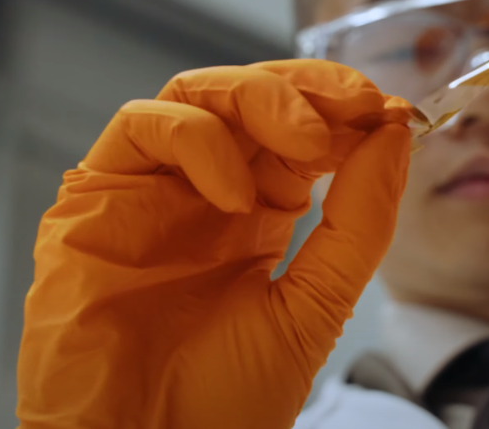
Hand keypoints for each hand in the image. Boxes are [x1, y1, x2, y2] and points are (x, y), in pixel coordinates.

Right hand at [17, 61, 412, 428]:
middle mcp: (200, 191)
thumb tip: (395, 135)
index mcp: (254, 214)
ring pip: (198, 94)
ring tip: (312, 141)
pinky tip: (235, 196)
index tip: (389, 110)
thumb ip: (358, 222)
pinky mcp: (93, 199)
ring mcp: (146, 190)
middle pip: (252, 99)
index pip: (299, 133)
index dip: (344, 111)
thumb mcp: (316, 305)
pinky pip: (139, 128)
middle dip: (311, 91)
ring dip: (263, 100)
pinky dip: (197, 141)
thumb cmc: (221, 399)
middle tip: (360, 103)